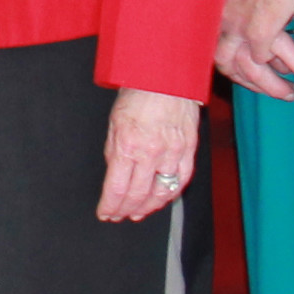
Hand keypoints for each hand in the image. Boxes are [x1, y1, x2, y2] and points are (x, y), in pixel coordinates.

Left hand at [95, 89, 201, 221]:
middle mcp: (150, 153)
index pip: (116, 188)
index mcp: (127, 146)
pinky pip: (180, 181)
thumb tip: (114, 176)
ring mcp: (172, 153)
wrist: (166, 77)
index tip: (105, 213)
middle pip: (137, 195)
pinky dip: (169, 195)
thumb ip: (114, 152)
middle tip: (119, 215)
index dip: (110, 206)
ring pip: (160, 193)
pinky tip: (160, 200)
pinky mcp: (188, 150)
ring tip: (137, 213)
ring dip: (147, 208)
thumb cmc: (137, 95)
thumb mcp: (114, 124)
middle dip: (125, 210)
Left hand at [211, 0, 293, 100]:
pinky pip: (267, 59)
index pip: (211, 44)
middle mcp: (219, 22)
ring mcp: (237, 29)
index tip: (244, 71)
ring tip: (291, 92)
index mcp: (210, 7)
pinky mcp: (259, 32)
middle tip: (268, 89)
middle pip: (225, 63)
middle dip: (248, 81)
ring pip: (248, 67)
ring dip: (270, 84)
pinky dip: (285, 67)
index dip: (228, 62)